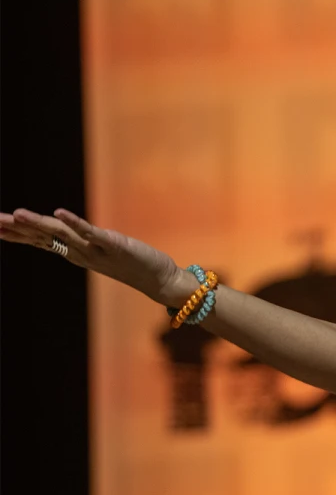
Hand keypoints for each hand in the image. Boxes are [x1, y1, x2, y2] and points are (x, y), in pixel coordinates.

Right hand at [0, 208, 189, 305]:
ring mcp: (96, 250)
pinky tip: (58, 213)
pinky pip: (91, 233)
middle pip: (44, 238)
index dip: (18, 233)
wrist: (160, 281)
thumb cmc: (134, 264)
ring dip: (38, 224)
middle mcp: (81, 253)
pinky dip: (74, 222)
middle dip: (18, 229)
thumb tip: (70, 233)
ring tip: (16, 215)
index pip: (41, 240)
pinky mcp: (114, 246)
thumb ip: (85, 243)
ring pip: (61, 235)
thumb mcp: (103, 252)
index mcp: (77, 253)